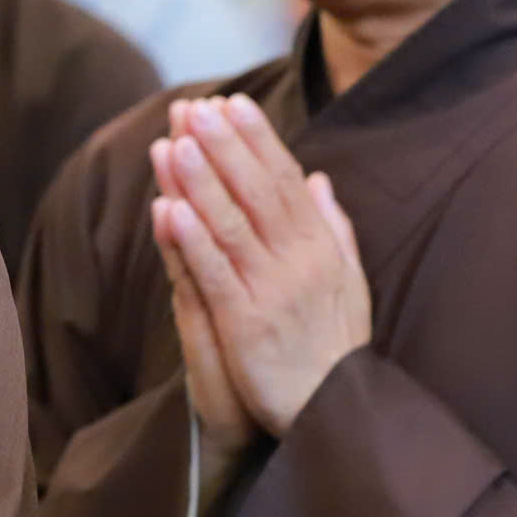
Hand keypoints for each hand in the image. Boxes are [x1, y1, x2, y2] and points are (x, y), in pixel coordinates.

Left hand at [151, 94, 368, 436]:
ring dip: (202, 181)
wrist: (335, 413)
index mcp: (321, 248)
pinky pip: (214, 275)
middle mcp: (300, 264)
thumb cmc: (333, 346)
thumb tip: (318, 178)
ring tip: (174, 142)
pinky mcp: (245, 325)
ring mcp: (273, 293)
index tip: (233, 102)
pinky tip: (168, 208)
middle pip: (258, 193)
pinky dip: (191, 240)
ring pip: (232, 226)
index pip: (287, 181)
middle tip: (197, 106)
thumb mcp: (348, 281)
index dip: (259, 140)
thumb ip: (333, 228)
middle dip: (226, 147)